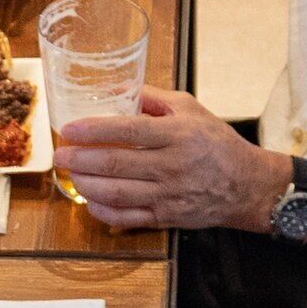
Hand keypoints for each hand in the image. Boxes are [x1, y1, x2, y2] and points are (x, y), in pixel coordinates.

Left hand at [50, 90, 289, 231]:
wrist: (246, 185)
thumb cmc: (217, 144)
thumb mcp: (191, 109)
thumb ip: (154, 99)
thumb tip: (119, 89)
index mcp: (177, 135)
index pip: (128, 130)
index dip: (94, 130)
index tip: (70, 129)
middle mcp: (171, 165)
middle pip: (116, 163)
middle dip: (80, 160)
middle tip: (60, 155)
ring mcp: (168, 195)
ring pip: (117, 193)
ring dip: (87, 185)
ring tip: (71, 174)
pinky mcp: (166, 217)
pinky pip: (128, 218)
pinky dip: (104, 211)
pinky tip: (90, 200)